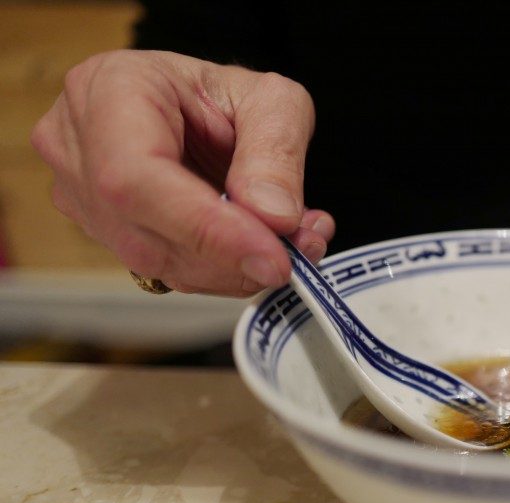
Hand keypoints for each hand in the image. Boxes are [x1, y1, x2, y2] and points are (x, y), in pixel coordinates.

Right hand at [31, 50, 334, 295]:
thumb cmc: (224, 94)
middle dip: (232, 258)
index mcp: (108, 90)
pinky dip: (225, 271)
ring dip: (235, 269)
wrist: (197, 108)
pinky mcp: (104, 233)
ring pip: (156, 263)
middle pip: (143, 233)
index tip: (273, 257)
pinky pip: (167, 271)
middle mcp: (76, 145)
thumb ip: (278, 151)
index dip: (207, 229)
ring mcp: (80, 194)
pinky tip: (264, 248)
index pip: (136, 177)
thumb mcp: (273, 100)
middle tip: (298, 254)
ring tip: (295, 243)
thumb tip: (273, 217)